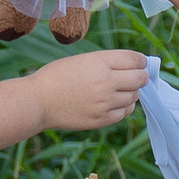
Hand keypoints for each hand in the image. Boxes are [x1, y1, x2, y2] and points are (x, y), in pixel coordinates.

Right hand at [32, 49, 152, 131]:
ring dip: (130, 92)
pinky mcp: (102, 119)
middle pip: (140, 79)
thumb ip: (108, 62)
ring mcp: (105, 102)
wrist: (38, 101)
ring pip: (134, 96)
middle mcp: (106, 82)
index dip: (140, 61)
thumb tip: (134, 66)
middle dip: (140, 76)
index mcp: (100, 62)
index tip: (139, 63)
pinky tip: (112, 102)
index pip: (136, 59)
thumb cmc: (57, 76)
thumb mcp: (82, 59)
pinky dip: (124, 106)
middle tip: (133, 77)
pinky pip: (126, 112)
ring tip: (116, 90)